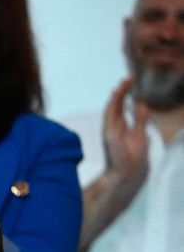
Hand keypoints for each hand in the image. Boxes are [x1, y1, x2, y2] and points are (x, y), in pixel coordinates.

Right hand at [101, 77, 149, 202]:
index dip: (125, 93)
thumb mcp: (140, 133)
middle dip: (121, 91)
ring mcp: (110, 129)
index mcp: (120, 126)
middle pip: (116, 104)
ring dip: (117, 95)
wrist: (128, 172)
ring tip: (124, 83)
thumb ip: (140, 119)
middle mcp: (113, 126)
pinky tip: (117, 95)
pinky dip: (113, 105)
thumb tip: (143, 105)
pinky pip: (110, 116)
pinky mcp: (109, 134)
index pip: (121, 106)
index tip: (131, 82)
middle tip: (128, 78)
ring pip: (112, 108)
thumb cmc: (132, 157)